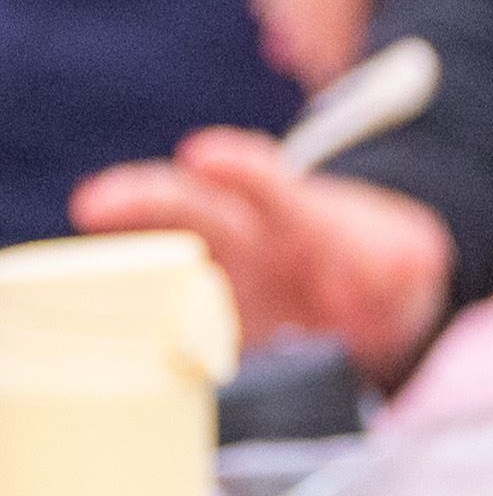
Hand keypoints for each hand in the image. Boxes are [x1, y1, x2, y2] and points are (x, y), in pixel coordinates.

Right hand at [69, 133, 451, 381]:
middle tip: (94, 202)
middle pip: (187, 208)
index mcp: (293, 212)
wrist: (370, 309)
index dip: (237, 167)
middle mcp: (241, 238)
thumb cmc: (380, 269)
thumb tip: (393, 271)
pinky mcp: (202, 327)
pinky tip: (111, 340)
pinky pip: (169, 328)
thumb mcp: (407, 262)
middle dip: (141, 200)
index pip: (265, 182)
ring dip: (123, 268)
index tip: (204, 155)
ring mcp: (213, 281)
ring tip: (82, 274)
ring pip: (162, 263)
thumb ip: (401, 264)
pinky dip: (145, 332)